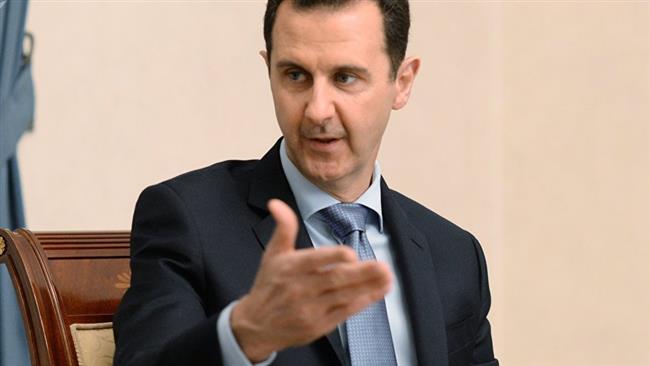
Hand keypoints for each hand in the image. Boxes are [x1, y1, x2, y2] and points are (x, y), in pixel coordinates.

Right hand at [231, 199, 391, 361]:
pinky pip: (345, 312)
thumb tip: (277, 203)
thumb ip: (283, 228)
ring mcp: (311, 309)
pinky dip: (363, 302)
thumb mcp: (272, 254)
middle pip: (334, 280)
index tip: (350, 254)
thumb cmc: (268, 285)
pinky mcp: (319, 325)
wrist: (256, 326)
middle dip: (361, 273)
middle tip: (383, 265)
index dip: (332, 257)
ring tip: (387, 276)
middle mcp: (300, 289)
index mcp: (290, 269)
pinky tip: (378, 292)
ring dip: (368, 286)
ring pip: (344, 296)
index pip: (313, 261)